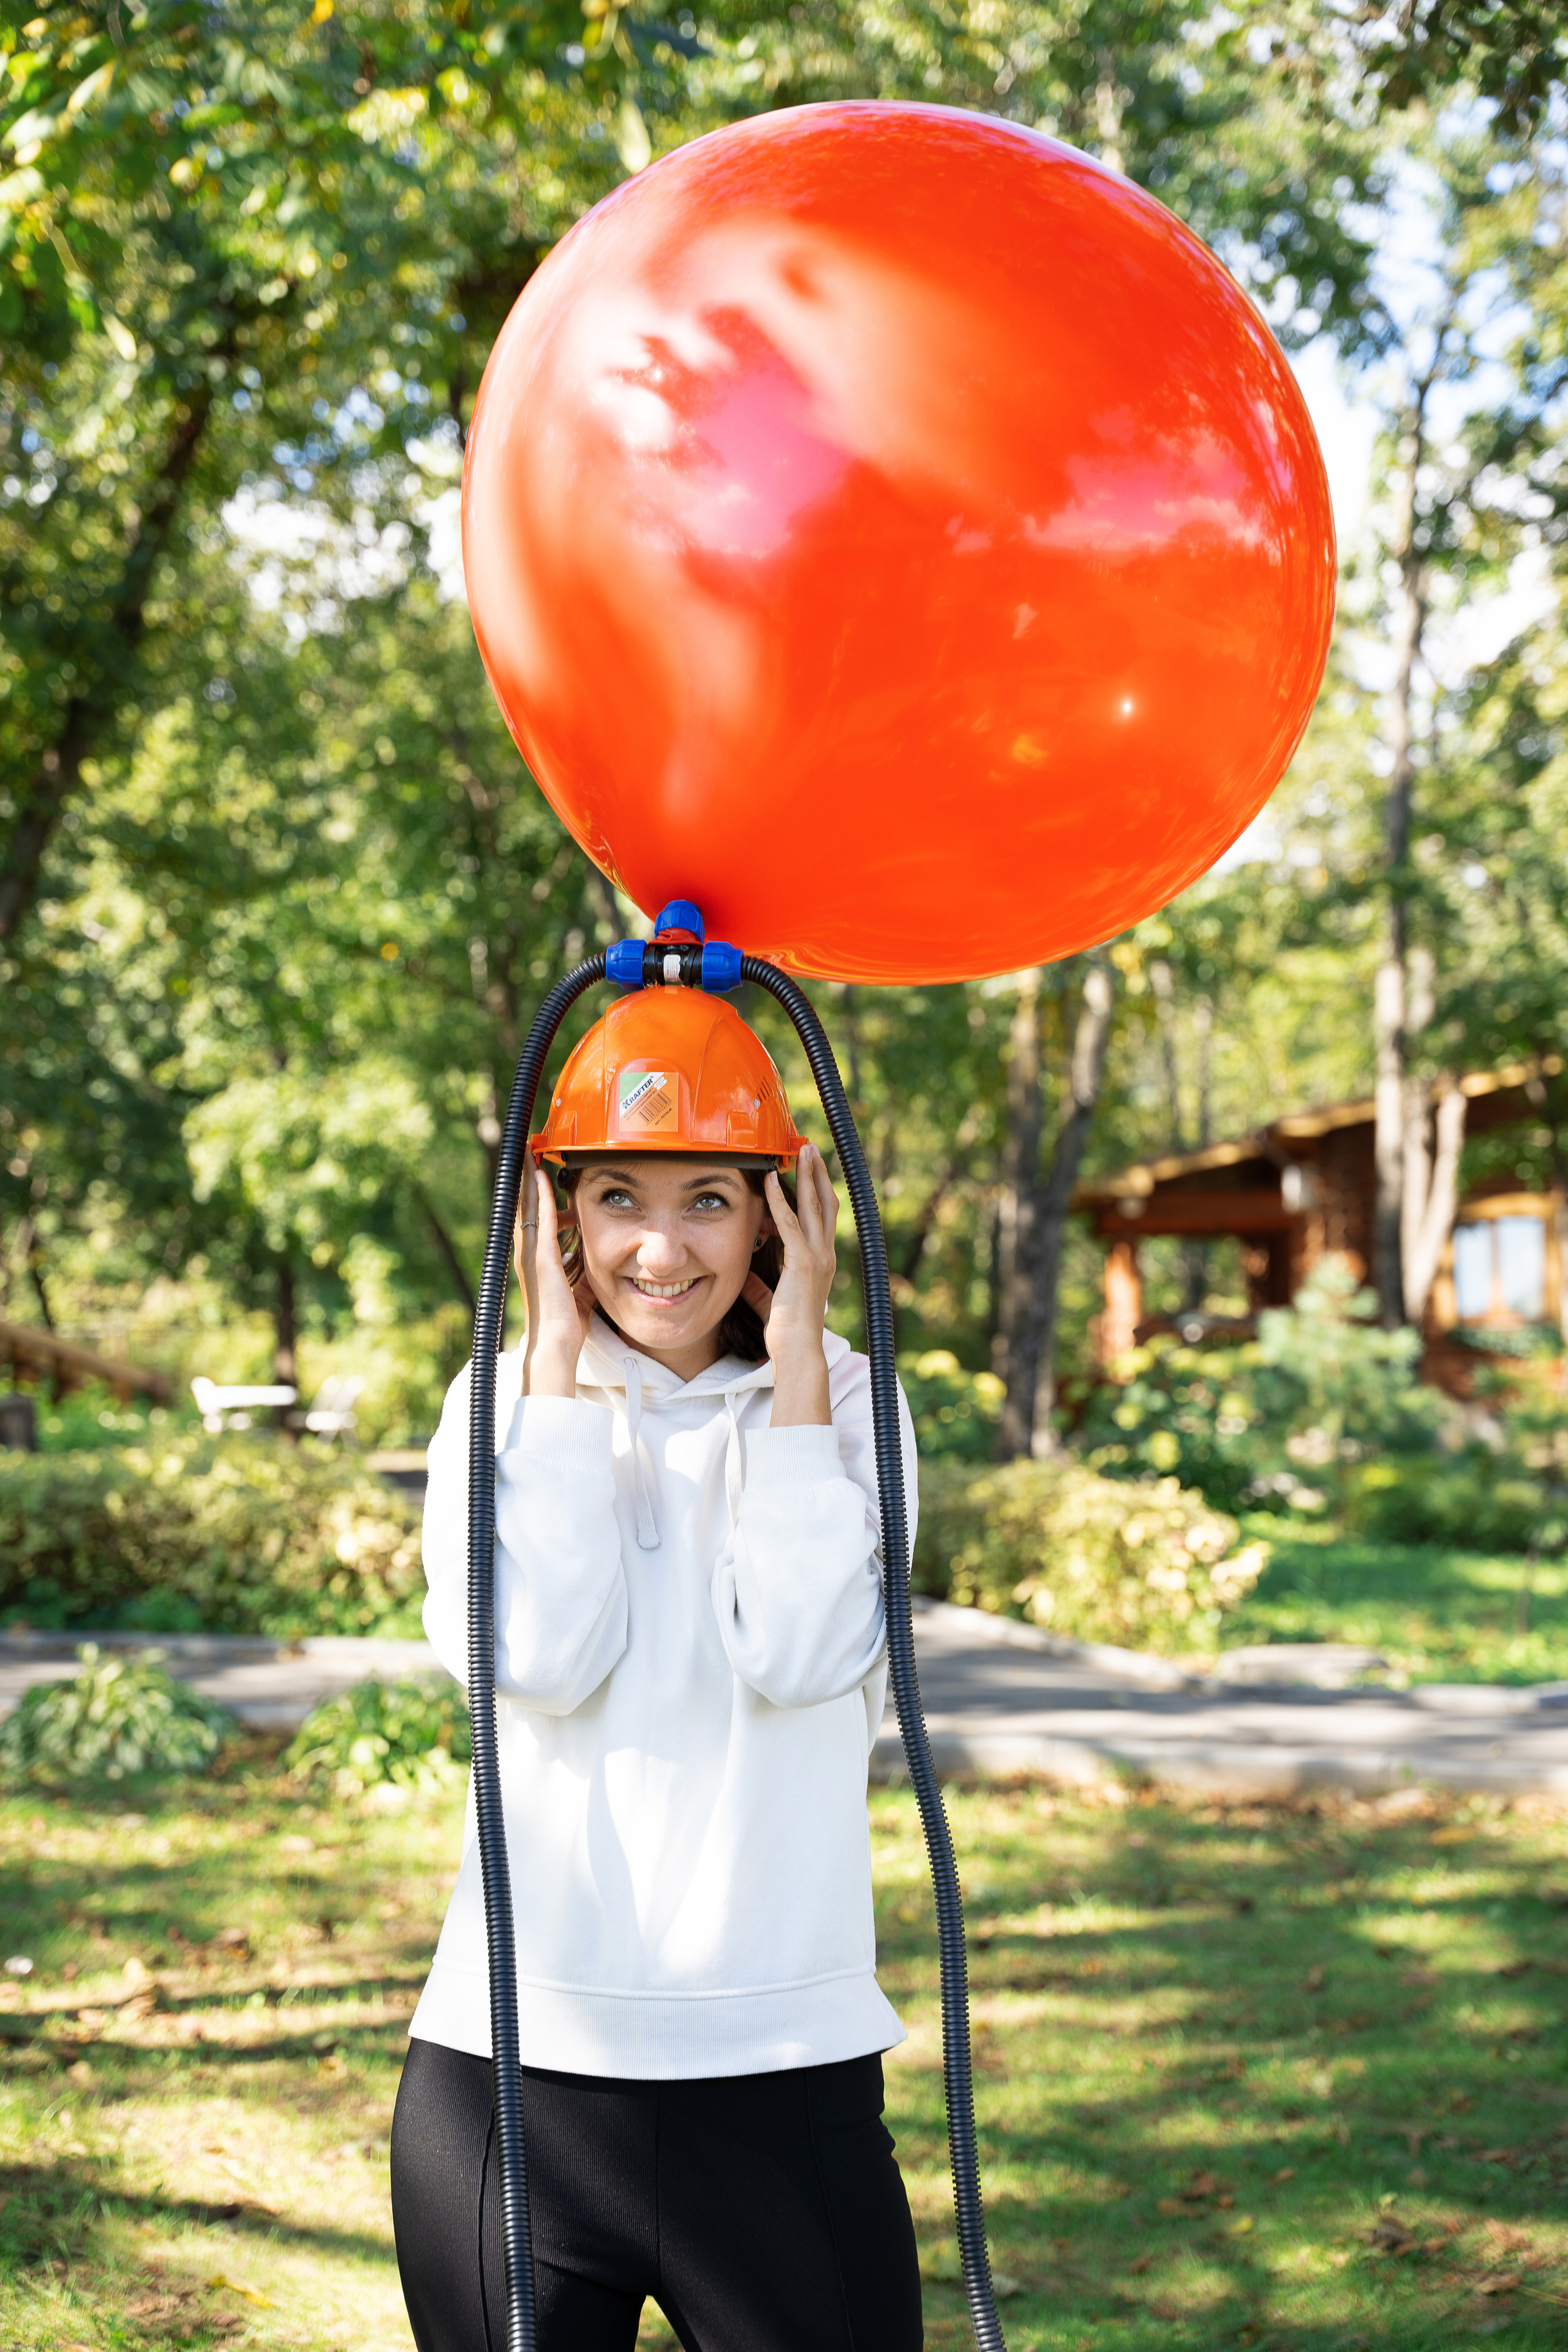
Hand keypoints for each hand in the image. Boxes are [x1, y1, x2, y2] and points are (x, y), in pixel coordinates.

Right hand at [515, 1154, 595, 1397]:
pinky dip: (540, 1198)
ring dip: (528, 1182)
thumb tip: (599, 1267)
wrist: (556, 1347)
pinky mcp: (540, 1260)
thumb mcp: (581, 1292)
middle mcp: (528, 1255)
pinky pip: (541, 1221)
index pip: (535, 1220)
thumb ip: (585, 1277)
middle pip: (524, 1208)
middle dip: (525, 1181)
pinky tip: (541, 1178)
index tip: (538, 1175)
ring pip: (528, 1209)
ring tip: (528, 1156)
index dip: (535, 1197)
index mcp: (538, 1262)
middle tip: (525, 1153)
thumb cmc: (566, 1326)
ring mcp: (531, 1256)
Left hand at [745, 1142, 835, 1426]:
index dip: (818, 1190)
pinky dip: (781, 1200)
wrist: (797, 1352)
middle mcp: (825, 1255)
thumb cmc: (786, 1332)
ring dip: (808, 1176)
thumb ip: (763, 1288)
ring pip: (816, 1206)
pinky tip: (773, 1181)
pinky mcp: (803, 1263)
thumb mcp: (771, 1302)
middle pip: (826, 1203)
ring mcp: (818, 1258)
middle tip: (811, 1147)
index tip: (810, 1168)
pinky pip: (791, 1224)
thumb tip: (750, 1280)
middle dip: (819, 1173)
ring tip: (803, 1151)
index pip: (822, 1217)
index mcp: (820, 1262)